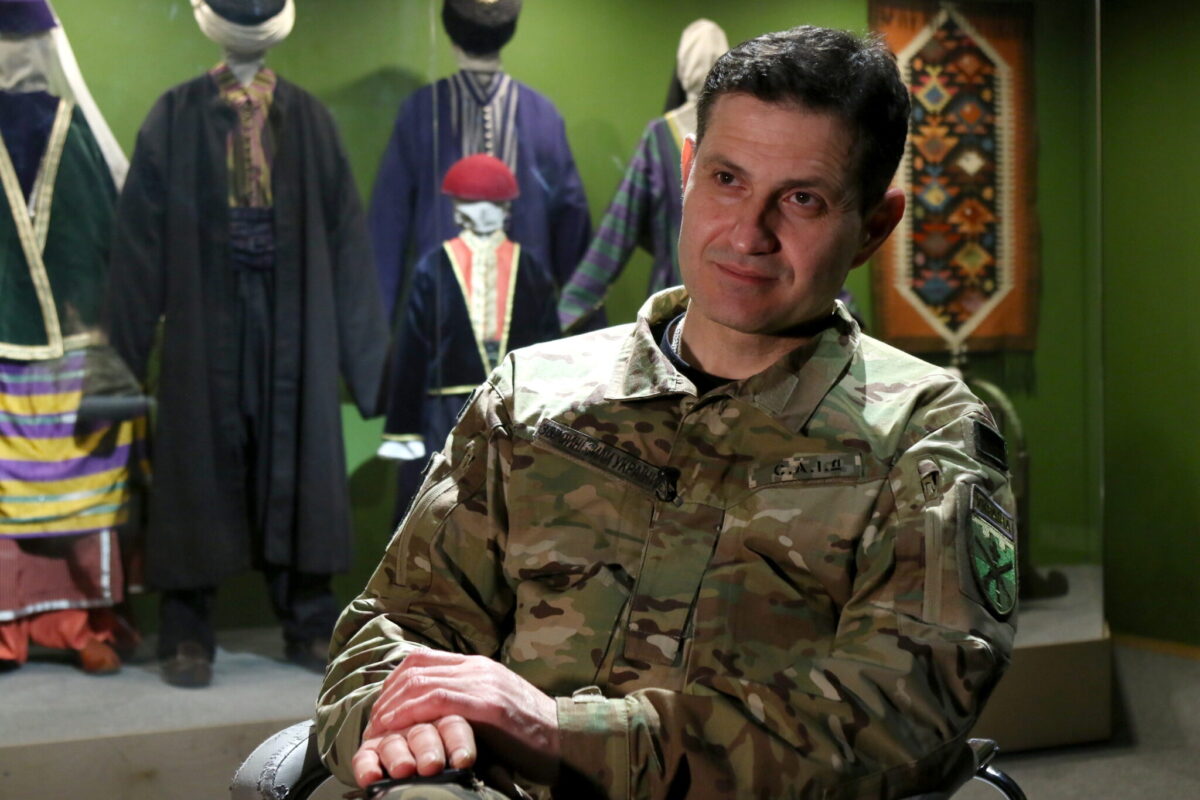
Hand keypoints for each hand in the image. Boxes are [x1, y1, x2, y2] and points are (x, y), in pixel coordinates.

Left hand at [359, 649, 560, 784]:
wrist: (567, 738)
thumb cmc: (530, 733)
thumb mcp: (494, 706)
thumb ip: (467, 700)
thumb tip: (435, 713)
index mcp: (478, 665)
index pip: (423, 660)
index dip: (394, 682)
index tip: (381, 707)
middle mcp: (477, 667)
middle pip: (416, 669)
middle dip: (387, 696)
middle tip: (373, 722)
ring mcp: (482, 682)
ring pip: (421, 683)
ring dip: (392, 706)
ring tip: (378, 729)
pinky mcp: (487, 703)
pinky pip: (437, 700)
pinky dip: (409, 713)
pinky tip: (395, 727)